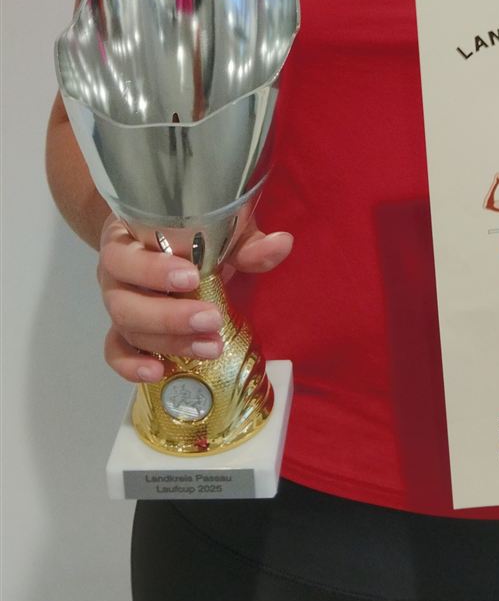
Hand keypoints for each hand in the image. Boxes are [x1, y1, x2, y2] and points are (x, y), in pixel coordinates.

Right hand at [97, 212, 292, 384]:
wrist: (160, 237)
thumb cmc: (189, 229)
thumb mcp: (218, 228)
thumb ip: (246, 240)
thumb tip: (281, 244)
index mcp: (128, 238)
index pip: (126, 254)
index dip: (153, 270)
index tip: (193, 275)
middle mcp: (114, 272)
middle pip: (123, 301)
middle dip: (168, 315)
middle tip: (211, 319)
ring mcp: (117, 304)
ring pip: (126, 328)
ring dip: (168, 341)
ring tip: (210, 348)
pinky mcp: (122, 331)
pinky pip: (116, 352)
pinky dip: (132, 365)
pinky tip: (160, 372)